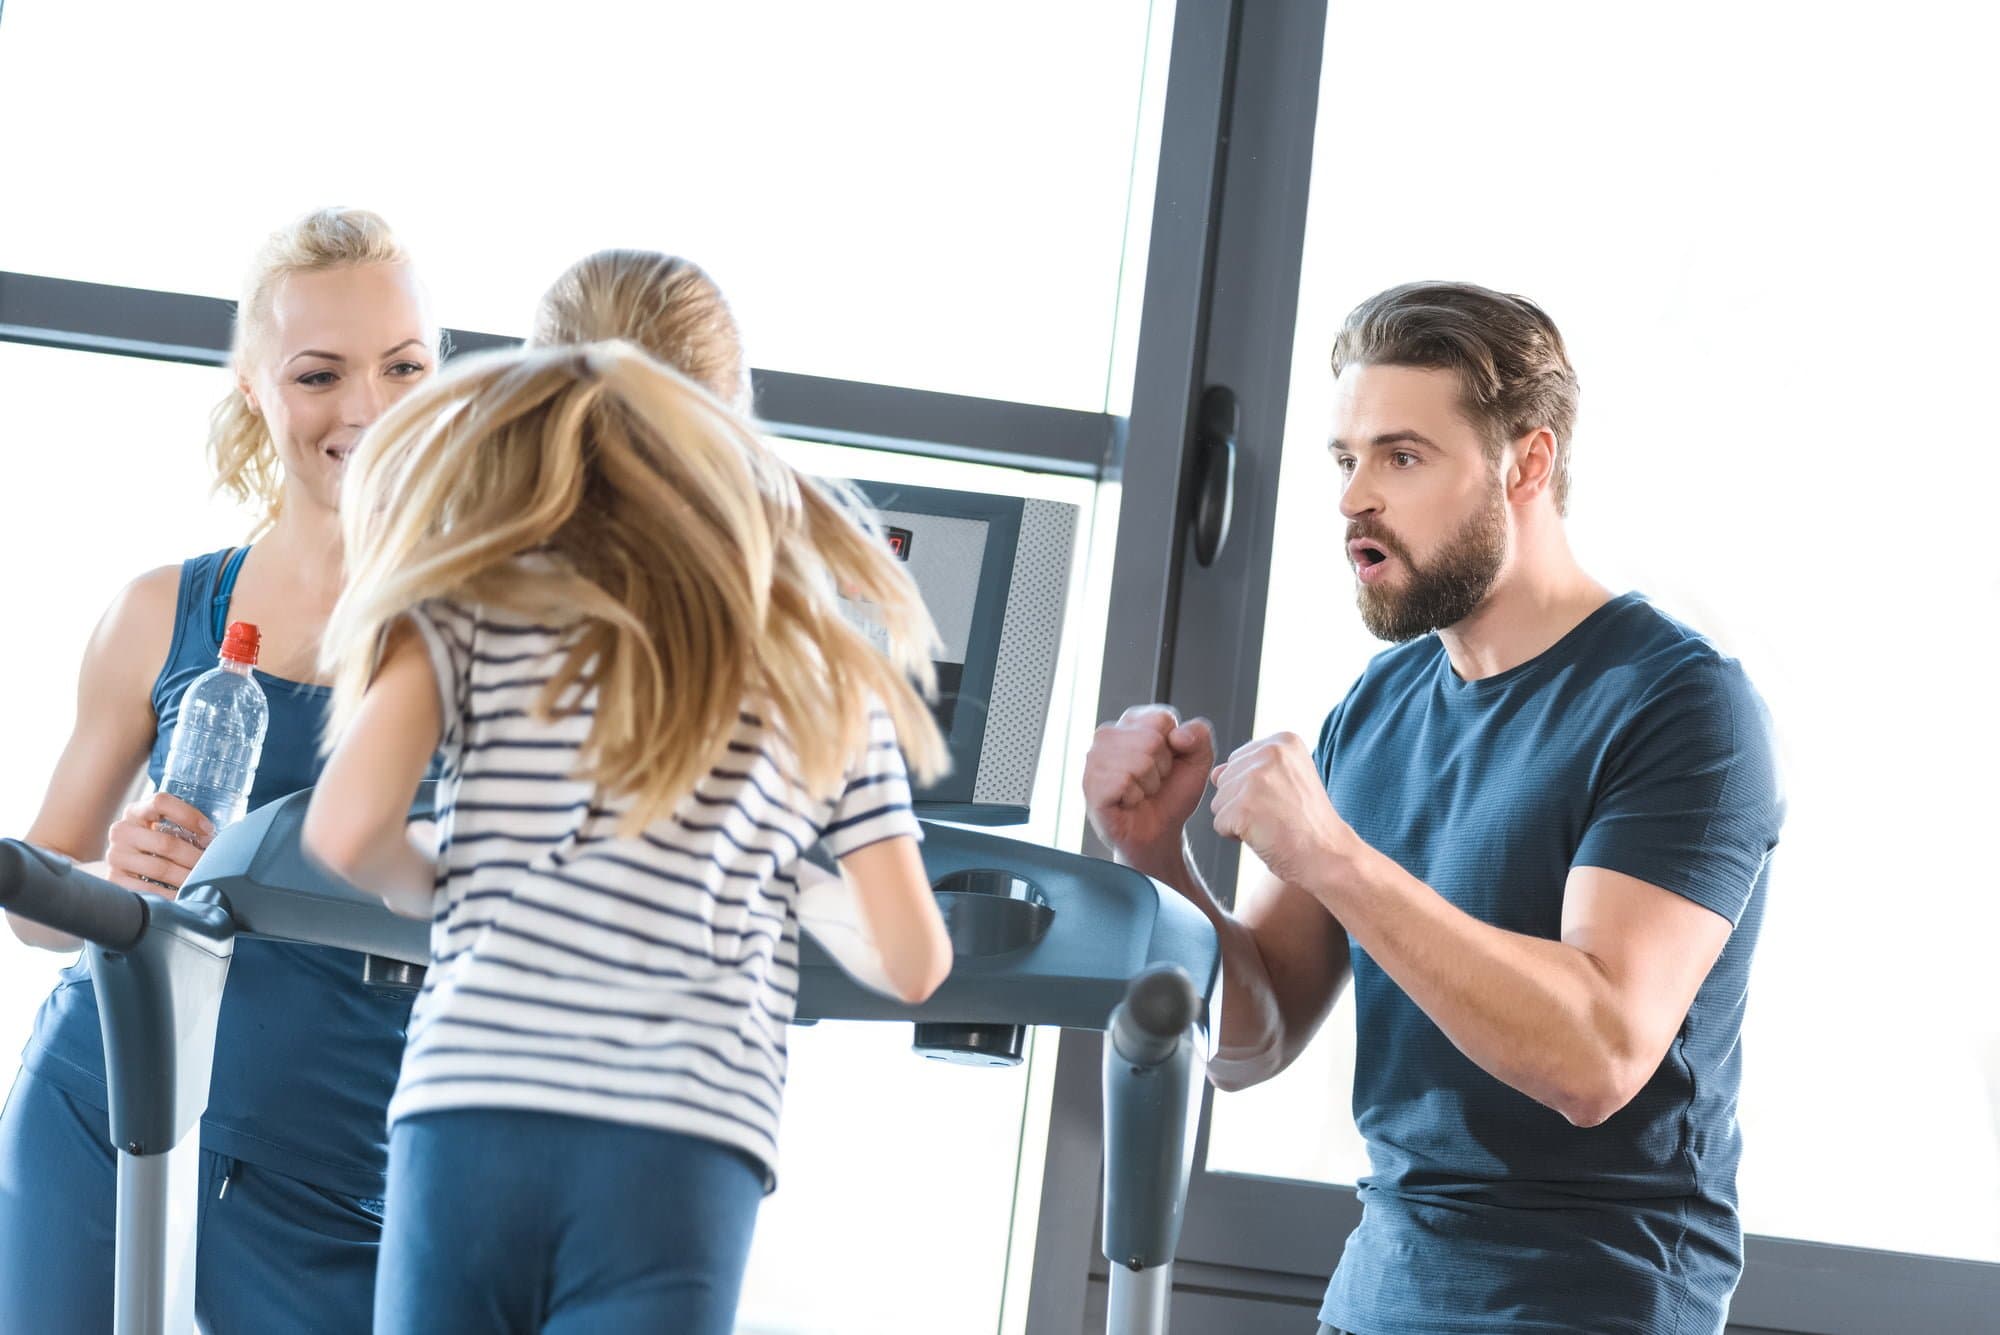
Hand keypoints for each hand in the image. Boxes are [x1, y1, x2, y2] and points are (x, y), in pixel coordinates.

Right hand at [105, 792, 214, 897]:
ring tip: (205, 883)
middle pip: (166, 843)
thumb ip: (185, 825)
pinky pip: (148, 891)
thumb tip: (230, 837)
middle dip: (195, 856)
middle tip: (215, 867)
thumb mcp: (164, 826)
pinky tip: (186, 897)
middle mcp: (122, 831)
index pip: (160, 802)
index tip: (210, 830)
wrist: (126, 864)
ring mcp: (115, 856)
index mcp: (136, 811)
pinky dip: (171, 895)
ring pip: (160, 868)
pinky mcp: (114, 880)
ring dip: (188, 878)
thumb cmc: (157, 842)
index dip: (188, 814)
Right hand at [1083, 705, 1214, 867]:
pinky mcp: (1090, 783)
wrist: (1158, 833)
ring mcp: (1094, 759)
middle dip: (1162, 768)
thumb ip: (1199, 735)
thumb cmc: (1172, 795)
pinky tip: (1128, 802)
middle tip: (1153, 782)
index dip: (1175, 746)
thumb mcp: (1198, 760)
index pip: (1162, 718)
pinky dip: (1135, 797)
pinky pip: (1124, 782)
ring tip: (1140, 792)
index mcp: (1132, 722)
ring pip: (1139, 761)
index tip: (1166, 763)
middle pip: (1152, 740)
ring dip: (1149, 784)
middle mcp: (1108, 735)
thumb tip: (1177, 735)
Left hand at [1208, 733, 1354, 896]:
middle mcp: (1269, 752)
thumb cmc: (1308, 823)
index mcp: (1283, 741)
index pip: (1238, 761)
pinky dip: (1236, 836)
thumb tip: (1215, 772)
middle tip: (1278, 815)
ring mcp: (1256, 779)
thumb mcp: (1287, 780)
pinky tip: (1264, 836)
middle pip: (1224, 780)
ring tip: (1272, 825)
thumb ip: (1251, 767)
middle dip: (1243, 803)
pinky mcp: (1244, 806)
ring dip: (1239, 820)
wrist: (1327, 855)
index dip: (1254, 789)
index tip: (1284, 799)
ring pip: (1219, 802)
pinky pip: (1220, 823)